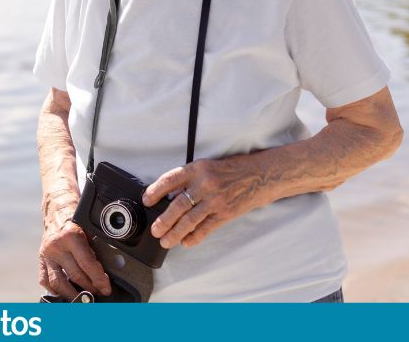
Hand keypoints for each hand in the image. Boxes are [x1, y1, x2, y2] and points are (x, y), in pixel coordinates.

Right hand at [38, 194, 111, 298]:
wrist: (57, 213)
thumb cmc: (76, 222)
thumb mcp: (89, 230)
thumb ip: (95, 249)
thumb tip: (108, 271)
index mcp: (70, 236)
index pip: (87, 264)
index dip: (99, 279)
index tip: (106, 288)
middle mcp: (56, 246)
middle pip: (75, 276)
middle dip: (90, 288)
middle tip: (99, 292)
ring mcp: (46, 254)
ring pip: (58, 283)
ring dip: (73, 294)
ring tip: (84, 297)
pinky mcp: (40, 260)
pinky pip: (45, 281)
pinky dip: (55, 290)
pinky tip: (65, 293)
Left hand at [142, 155, 274, 248]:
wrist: (261, 175)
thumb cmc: (233, 170)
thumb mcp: (208, 167)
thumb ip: (190, 179)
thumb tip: (169, 195)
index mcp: (197, 169)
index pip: (170, 179)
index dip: (155, 190)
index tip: (147, 200)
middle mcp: (205, 183)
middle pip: (178, 205)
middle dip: (164, 220)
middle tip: (155, 230)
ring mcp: (216, 199)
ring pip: (190, 220)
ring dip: (175, 233)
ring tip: (166, 241)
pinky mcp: (226, 212)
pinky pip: (206, 228)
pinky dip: (195, 237)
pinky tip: (186, 242)